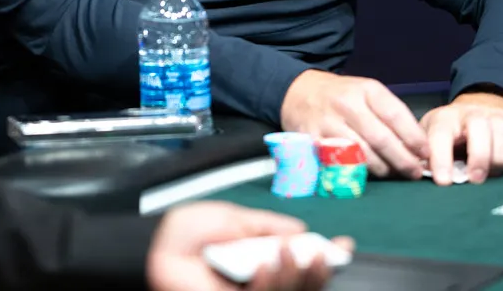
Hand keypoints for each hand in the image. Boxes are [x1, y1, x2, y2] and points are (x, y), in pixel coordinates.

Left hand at [146, 201, 353, 290]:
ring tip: (293, 252)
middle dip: (317, 272)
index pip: (301, 267)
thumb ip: (267, 225)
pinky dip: (269, 281)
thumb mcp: (234, 218)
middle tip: (321, 253)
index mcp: (261, 261)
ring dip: (296, 275)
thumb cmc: (187, 232)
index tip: (344, 246)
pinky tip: (267, 262)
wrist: (157, 243)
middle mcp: (259, 280)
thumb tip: (300, 230)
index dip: (325, 259)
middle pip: (302, 286)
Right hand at [280, 70, 428, 178]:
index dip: (414, 138)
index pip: (396, 115)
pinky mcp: (313, 140)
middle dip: (403, 160)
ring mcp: (328, 122)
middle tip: (414, 172)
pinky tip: (366, 173)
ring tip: (393, 173)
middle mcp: (347, 103)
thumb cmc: (341, 96)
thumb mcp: (366, 93)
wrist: (298, 92)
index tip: (426, 154)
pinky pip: (340, 162)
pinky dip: (356, 171)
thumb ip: (390, 115)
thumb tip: (418, 146)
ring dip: (382, 169)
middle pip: (381, 139)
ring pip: (362, 154)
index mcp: (366, 89)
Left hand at [420, 90, 502, 184]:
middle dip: (478, 157)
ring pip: (502, 135)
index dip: (441, 158)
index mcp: (445, 118)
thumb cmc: (452, 131)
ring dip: (498, 160)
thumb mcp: (431, 136)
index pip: (441, 134)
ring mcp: (496, 117)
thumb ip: (425, 154)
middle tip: (475, 180)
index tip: (444, 181)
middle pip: (478, 128)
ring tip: (490, 176)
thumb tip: (417, 173)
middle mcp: (471, 113)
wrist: (480, 107)